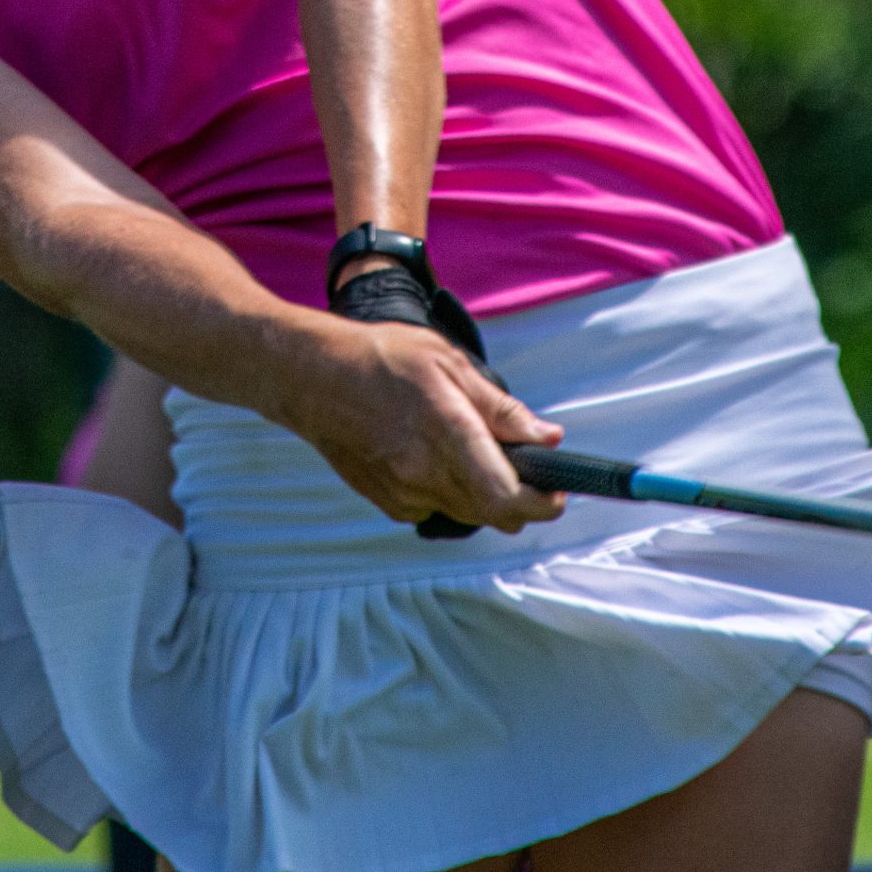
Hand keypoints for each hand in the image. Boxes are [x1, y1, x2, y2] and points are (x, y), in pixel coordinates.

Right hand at [275, 313, 565, 532]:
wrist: (313, 378)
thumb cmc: (381, 358)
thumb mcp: (448, 363)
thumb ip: (500, 407)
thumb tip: (547, 437)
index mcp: (446, 430)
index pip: (505, 494)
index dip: (542, 502)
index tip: (558, 492)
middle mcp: (425, 470)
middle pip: (495, 513)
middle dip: (521, 499)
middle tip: (527, 469)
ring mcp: (404, 492)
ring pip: (468, 513)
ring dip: (485, 495)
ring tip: (474, 450)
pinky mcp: (389, 503)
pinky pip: (437, 510)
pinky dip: (450, 493)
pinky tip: (435, 458)